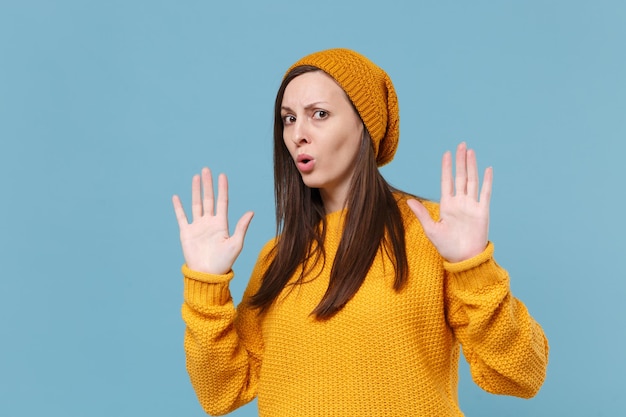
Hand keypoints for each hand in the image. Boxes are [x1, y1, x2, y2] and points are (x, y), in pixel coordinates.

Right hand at [172, 167, 253, 274]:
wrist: (207, 275)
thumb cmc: (224, 262)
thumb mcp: (235, 244)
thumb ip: (241, 227)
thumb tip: (251, 212)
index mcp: (221, 224)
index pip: (222, 202)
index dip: (222, 189)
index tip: (222, 175)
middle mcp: (209, 223)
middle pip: (208, 199)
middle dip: (208, 184)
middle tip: (206, 169)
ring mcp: (197, 227)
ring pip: (196, 204)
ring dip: (196, 191)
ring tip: (196, 177)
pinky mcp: (186, 233)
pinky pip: (181, 217)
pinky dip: (178, 207)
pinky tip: (176, 197)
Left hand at [407, 142, 491, 262]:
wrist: (464, 259)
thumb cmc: (446, 246)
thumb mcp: (431, 229)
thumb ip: (422, 213)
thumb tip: (409, 200)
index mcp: (447, 205)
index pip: (447, 181)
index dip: (447, 167)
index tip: (447, 154)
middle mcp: (460, 202)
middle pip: (461, 176)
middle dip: (460, 161)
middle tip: (461, 145)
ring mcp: (472, 206)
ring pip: (472, 180)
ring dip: (472, 166)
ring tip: (471, 152)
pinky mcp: (482, 212)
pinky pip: (485, 193)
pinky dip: (487, 181)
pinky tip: (488, 169)